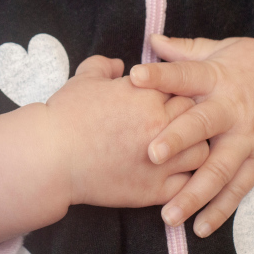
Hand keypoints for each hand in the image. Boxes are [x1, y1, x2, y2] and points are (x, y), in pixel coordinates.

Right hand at [46, 55, 210, 209]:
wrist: (51, 156)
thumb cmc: (65, 115)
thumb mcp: (84, 80)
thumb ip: (104, 65)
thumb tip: (118, 64)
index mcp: (147, 94)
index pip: (183, 87)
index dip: (175, 93)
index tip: (166, 100)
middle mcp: (160, 125)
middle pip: (198, 117)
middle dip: (190, 119)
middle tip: (176, 124)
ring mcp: (161, 160)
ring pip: (202, 152)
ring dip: (194, 149)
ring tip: (180, 151)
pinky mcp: (155, 189)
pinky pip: (188, 186)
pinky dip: (186, 182)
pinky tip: (175, 177)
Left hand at [128, 35, 253, 237]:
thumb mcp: (223, 49)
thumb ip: (186, 51)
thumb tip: (150, 41)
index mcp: (218, 77)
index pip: (185, 74)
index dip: (161, 75)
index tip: (135, 77)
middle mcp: (232, 110)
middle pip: (202, 125)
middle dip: (177, 140)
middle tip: (152, 155)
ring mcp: (248, 139)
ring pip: (219, 169)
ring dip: (194, 194)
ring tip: (168, 214)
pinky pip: (239, 189)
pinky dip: (221, 210)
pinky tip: (200, 228)